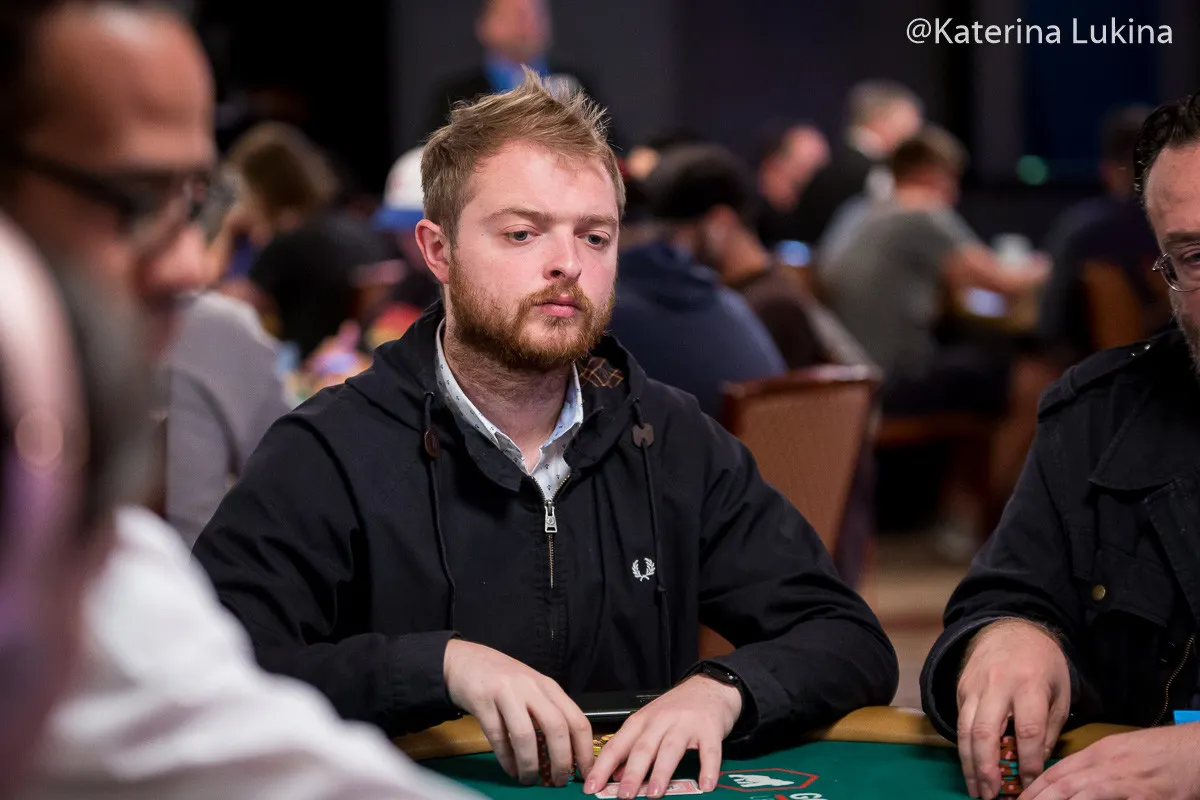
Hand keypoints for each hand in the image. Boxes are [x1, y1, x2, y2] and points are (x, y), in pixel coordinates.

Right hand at [443, 640, 591, 786]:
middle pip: (556, 727)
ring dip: (530, 764)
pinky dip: (506, 759)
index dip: (585, 750)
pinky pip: (498, 736)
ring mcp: (506, 693)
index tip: (586, 772)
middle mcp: (531, 687)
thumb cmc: (502, 679)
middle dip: (561, 760)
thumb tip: (567, 754)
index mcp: (549, 687)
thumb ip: (548, 714)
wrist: (464, 660)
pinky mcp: (483, 701)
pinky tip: (510, 769)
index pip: (577, 720)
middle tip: (558, 781)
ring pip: (526, 734)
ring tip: (529, 779)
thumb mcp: (532, 689)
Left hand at [583, 674, 742, 797]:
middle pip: (643, 748)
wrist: (709, 686)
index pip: (617, 745)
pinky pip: (709, 751)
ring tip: (654, 793)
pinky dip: (707, 769)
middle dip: (631, 773)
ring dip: (661, 772)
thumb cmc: (677, 707)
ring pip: (670, 749)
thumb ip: (632, 748)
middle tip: (624, 795)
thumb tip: (616, 776)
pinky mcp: (709, 729)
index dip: (603, 767)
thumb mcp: (649, 723)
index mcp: (642, 721)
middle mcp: (661, 721)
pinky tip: (705, 786)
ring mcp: (685, 724)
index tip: (592, 787)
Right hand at [956, 619, 1070, 798]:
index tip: (1030, 784)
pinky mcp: (961, 689)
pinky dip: (964, 748)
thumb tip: (1033, 763)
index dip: (1028, 761)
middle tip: (991, 795)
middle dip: (987, 768)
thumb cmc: (1043, 664)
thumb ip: (1048, 727)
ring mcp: (974, 686)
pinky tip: (971, 767)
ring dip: (969, 764)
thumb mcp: (1059, 692)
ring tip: (976, 789)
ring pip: (965, 730)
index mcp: (1029, 683)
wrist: (1010, 629)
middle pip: (986, 732)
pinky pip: (960, 722)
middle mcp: (997, 684)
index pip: (1027, 729)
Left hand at [1022, 725, 1199, 798]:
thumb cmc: (1158, 752)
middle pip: (1062, 785)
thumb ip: (1093, 766)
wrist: (1194, 750)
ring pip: (1082, 795)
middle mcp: (1107, 765)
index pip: (1057, 771)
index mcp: (1098, 752)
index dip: (1034, 788)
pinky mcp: (1147, 797)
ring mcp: (1126, 782)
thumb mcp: (1119, 751)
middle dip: (1038, 799)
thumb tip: (1065, 783)